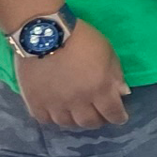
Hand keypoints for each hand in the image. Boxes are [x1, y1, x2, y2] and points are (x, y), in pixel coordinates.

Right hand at [15, 21, 131, 129]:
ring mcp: (55, 104)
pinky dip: (53, 118)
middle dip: (98, 120)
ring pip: (68, 124)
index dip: (118, 117)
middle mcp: (78, 101)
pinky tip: (57, 112)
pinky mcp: (34, 102)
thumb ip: (116, 75)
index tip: (120, 117)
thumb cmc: (82, 39)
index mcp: (99, 89)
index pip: (113, 113)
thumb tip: (121, 94)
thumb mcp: (108, 52)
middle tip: (99, 115)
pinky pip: (45, 120)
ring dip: (76, 120)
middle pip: (89, 122)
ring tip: (78, 113)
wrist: (45, 33)